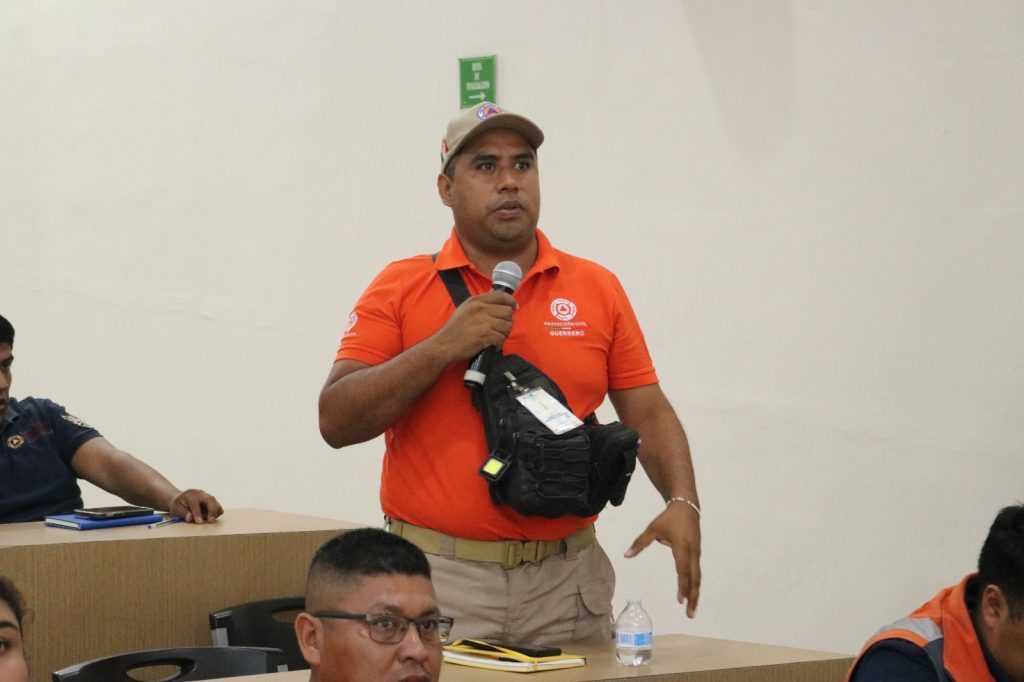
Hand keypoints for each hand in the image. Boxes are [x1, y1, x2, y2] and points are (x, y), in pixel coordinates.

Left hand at [168, 489, 223, 522]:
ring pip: (216, 503)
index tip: (199, 522)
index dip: (197, 513)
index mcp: (190, 495)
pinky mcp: (212, 501)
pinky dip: (216, 513)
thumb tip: (190, 518)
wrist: (181, 498)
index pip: (195, 504)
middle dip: (212, 511)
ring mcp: (208, 496)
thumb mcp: (176, 509)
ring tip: (209, 520)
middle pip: (210, 500)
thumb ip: (183, 513)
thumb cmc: (178, 505)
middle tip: (211, 520)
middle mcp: (200, 494)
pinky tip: (208, 517)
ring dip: (215, 513)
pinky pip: (218, 507)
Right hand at [433, 290, 516, 360]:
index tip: (514, 307)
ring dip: (504, 334)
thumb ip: (481, 304)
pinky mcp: (484, 335)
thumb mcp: (465, 309)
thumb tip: (499, 302)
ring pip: (507, 326)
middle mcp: (480, 309)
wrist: (444, 344)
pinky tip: (492, 345)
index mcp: (476, 301)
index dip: (511, 301)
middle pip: (507, 312)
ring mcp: (483, 322)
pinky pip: (501, 338)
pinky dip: (499, 344)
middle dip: (508, 321)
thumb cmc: (455, 329)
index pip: (501, 296)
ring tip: (496, 338)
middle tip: (502, 328)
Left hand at [624, 501, 700, 616]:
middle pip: (694, 579)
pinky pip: (697, 572)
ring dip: (695, 593)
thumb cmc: (668, 518)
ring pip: (698, 577)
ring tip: (691, 609)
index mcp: (682, 548)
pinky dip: (695, 584)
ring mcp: (697, 553)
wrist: (687, 506)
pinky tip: (691, 593)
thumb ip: (640, 543)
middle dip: (693, 597)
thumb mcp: (653, 529)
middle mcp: (692, 553)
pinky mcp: (697, 552)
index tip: (680, 601)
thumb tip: (626, 555)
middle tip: (689, 614)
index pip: (683, 571)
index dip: (682, 587)